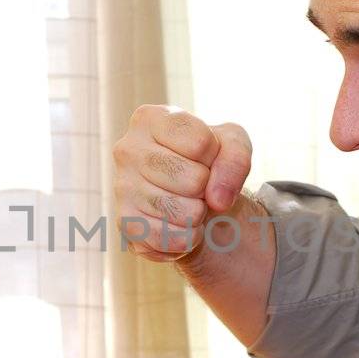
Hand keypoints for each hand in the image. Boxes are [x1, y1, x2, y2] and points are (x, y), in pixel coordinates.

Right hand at [112, 105, 251, 261]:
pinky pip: (170, 238)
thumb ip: (235, 159)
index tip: (206, 156)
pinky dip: (187, 238)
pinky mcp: (125, 222)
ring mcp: (122, 187)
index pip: (200, 143)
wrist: (192, 196)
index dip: (215, 156)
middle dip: (207, 187)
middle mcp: (127, 149)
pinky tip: (180, 224)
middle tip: (197, 184)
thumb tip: (217, 200)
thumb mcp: (232, 144)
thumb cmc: (208, 160)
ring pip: (182, 211)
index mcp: (149, 119)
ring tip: (189, 203)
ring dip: (199, 214)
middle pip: (192, 179)